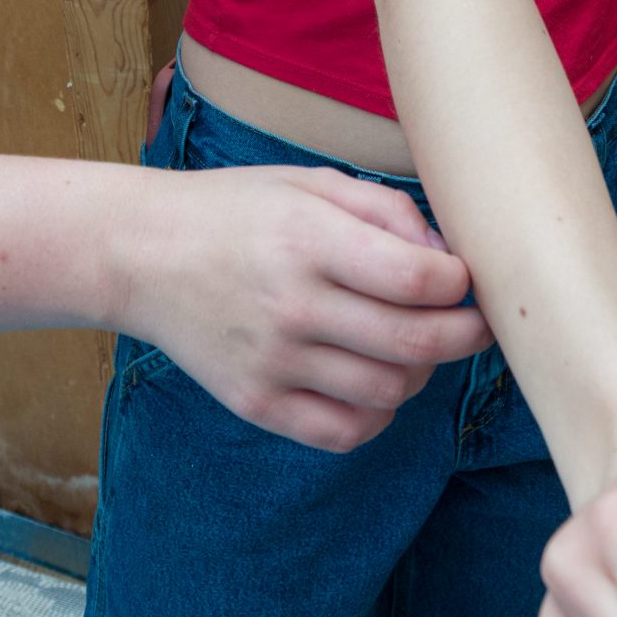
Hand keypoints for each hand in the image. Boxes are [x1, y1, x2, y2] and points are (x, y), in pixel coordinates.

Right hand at [117, 164, 493, 449]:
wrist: (140, 254)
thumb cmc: (236, 210)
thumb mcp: (311, 184)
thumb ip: (387, 212)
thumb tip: (447, 259)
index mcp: (308, 239)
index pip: (419, 278)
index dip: (460, 282)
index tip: (463, 277)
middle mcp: (292, 305)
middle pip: (416, 343)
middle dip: (467, 335)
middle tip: (475, 323)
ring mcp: (272, 361)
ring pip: (389, 391)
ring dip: (422, 373)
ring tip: (415, 347)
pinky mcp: (256, 403)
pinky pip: (343, 433)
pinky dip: (378, 416)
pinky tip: (375, 384)